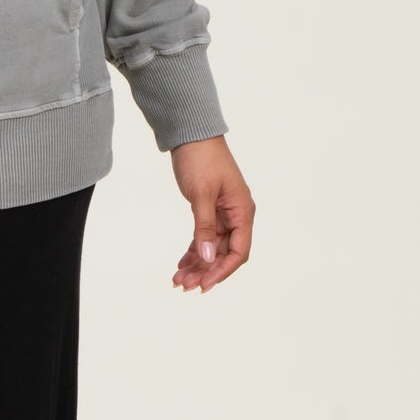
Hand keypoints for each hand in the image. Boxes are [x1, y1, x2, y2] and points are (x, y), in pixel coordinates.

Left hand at [169, 134, 253, 292]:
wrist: (191, 135)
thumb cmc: (201, 159)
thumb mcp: (201, 194)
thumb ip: (204, 227)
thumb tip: (207, 257)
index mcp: (242, 211)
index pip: (239, 251)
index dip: (222, 271)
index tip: (204, 285)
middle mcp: (236, 215)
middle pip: (224, 253)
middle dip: (205, 271)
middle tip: (183, 285)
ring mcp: (223, 213)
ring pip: (212, 248)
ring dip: (198, 264)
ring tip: (178, 279)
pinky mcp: (209, 210)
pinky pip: (204, 237)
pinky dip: (193, 251)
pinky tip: (181, 263)